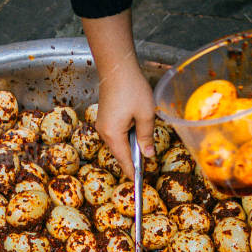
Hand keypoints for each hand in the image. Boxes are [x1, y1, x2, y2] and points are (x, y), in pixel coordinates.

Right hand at [81, 11, 155, 174]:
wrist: (117, 67)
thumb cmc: (131, 88)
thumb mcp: (145, 115)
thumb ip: (146, 138)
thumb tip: (148, 155)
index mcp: (114, 135)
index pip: (125, 162)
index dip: (133, 174)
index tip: (139, 184)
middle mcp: (104, 132)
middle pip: (120, 155)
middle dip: (132, 162)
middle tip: (147, 169)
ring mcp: (103, 125)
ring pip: (118, 145)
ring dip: (130, 149)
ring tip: (145, 151)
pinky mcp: (105, 118)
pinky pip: (116, 135)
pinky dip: (126, 139)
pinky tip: (136, 135)